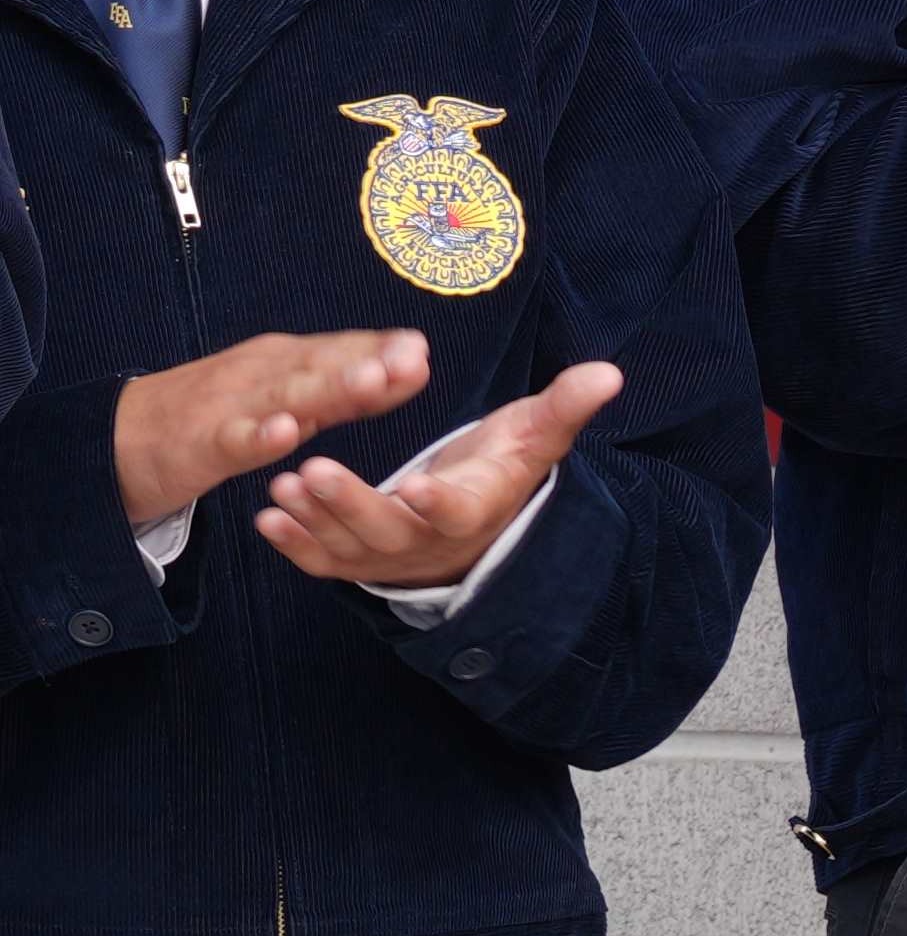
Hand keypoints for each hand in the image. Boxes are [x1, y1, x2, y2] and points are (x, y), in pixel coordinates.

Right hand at [115, 327, 430, 537]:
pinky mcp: (199, 444)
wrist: (114, 440)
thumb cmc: (212, 418)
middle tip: (414, 359)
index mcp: (282, 364)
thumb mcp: (284, 401)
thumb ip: (340, 392)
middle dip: (369, 361)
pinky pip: (234, 440)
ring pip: (286, 397)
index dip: (380, 350)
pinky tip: (284, 433)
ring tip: (371, 382)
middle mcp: (260, 376)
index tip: (423, 349)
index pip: (340, 351)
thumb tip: (404, 371)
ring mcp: (230, 408)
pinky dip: (259, 436)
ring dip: (330, 388)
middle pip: (321, 367)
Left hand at [251, 363, 611, 590]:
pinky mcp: (355, 561)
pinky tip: (268, 518)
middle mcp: (429, 541)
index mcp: (474, 508)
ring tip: (283, 486)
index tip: (416, 485)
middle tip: (314, 470)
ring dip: (312, 520)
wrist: (471, 524)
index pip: (457, 511)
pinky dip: (294, 546)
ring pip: (347, 548)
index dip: (438, 502)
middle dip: (350, 505)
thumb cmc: (497, 469)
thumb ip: (564, 406)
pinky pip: (322, 563)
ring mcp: (388, 556)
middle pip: (389, 533)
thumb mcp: (532, 437)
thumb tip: (609, 373)